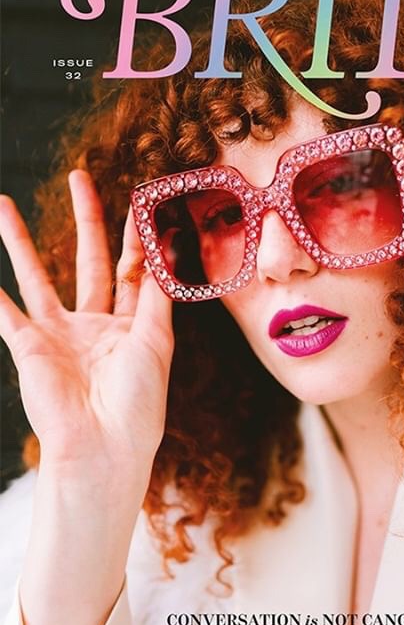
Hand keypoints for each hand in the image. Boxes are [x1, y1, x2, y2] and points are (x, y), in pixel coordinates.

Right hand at [0, 170, 172, 483]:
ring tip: (2, 206)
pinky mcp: (30, 348)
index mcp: (131, 325)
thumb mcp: (155, 340)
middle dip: (86, 219)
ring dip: (20, 242)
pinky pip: (4, 314)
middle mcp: (94, 325)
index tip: (141, 199)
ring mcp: (60, 335)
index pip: (132, 268)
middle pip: (89, 259)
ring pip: (37, 276)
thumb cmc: (139, 401)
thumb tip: (166, 246)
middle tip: (80, 177)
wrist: (104, 446)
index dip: (135, 235)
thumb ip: (155, 293)